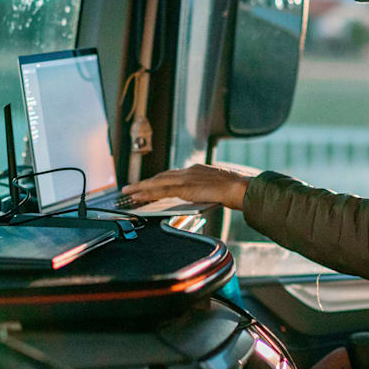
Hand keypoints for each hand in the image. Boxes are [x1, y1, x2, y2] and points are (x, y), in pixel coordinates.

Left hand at [122, 164, 251, 210]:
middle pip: (162, 176)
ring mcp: (185, 178)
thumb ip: (204, 191)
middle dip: (145, 182)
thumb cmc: (234, 191)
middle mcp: (188, 171)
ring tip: (129, 192)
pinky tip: (138, 197)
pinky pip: (161, 190)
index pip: (173, 175)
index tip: (149, 183)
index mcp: (197, 170)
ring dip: (141, 187)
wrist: (240, 188)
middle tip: (131, 187)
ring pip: (157, 182)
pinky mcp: (184, 187)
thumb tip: (198, 198)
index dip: (159, 180)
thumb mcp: (217, 188)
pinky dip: (148, 193)